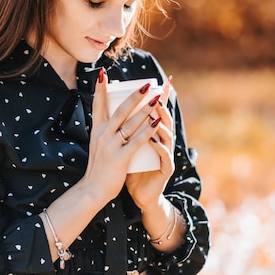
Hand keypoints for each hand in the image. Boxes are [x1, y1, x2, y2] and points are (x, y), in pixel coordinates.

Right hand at [81, 70, 162, 205]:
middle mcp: (102, 135)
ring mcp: (111, 146)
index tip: (102, 73)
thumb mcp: (96, 144)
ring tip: (157, 98)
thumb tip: (112, 116)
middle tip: (146, 84)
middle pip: (119, 110)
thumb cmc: (99, 167)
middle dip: (134, 96)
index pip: (97, 104)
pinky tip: (156, 123)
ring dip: (145, 109)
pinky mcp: (120, 157)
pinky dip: (147, 131)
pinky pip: (136, 141)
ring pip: (130, 123)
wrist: (93, 189)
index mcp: (96, 130)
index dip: (100, 89)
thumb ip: (104, 131)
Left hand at [125, 78, 174, 210]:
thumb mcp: (125, 146)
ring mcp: (165, 155)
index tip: (164, 80)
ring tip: (155, 111)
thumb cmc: (131, 169)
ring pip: (166, 135)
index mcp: (152, 135)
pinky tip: (153, 139)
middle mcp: (161, 142)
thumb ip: (122, 130)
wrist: (139, 195)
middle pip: (163, 119)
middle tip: (154, 93)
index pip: (157, 112)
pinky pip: (163, 155)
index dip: (163, 97)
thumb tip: (108, 109)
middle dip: (160, 105)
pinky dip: (159, 146)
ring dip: (161, 122)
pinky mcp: (166, 168)